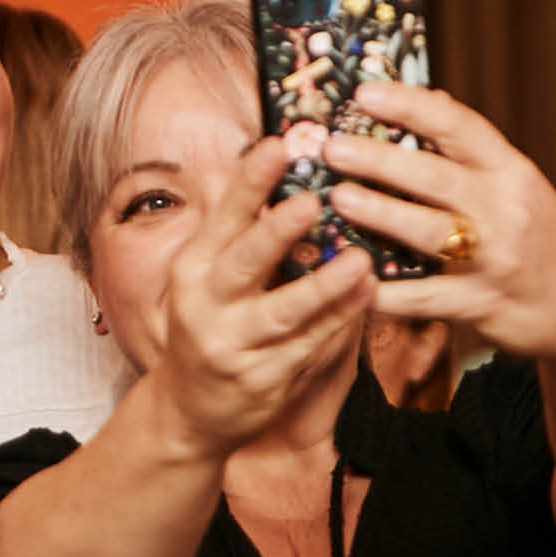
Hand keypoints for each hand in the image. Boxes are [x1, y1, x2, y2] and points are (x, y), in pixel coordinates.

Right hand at [152, 139, 373, 456]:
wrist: (189, 411)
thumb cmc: (210, 325)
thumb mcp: (207, 277)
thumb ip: (238, 232)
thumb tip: (276, 164)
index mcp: (194, 269)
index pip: (223, 218)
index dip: (249, 182)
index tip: (276, 145)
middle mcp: (206, 306)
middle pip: (244, 263)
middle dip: (276, 233)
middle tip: (310, 202)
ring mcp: (233, 346)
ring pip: (283, 312)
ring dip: (323, 287)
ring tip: (359, 260)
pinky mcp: (264, 380)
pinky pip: (309, 345)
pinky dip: (339, 320)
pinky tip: (366, 296)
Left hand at [323, 81, 555, 358]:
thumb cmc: (537, 238)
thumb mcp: (517, 185)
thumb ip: (475, 150)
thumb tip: (432, 100)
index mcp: (512, 171)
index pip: (459, 126)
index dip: (410, 106)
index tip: (365, 94)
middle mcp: (506, 210)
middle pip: (436, 177)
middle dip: (379, 160)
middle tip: (333, 148)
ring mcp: (493, 259)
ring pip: (428, 232)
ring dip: (379, 213)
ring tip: (338, 198)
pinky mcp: (478, 305)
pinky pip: (421, 297)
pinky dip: (384, 290)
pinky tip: (351, 275)